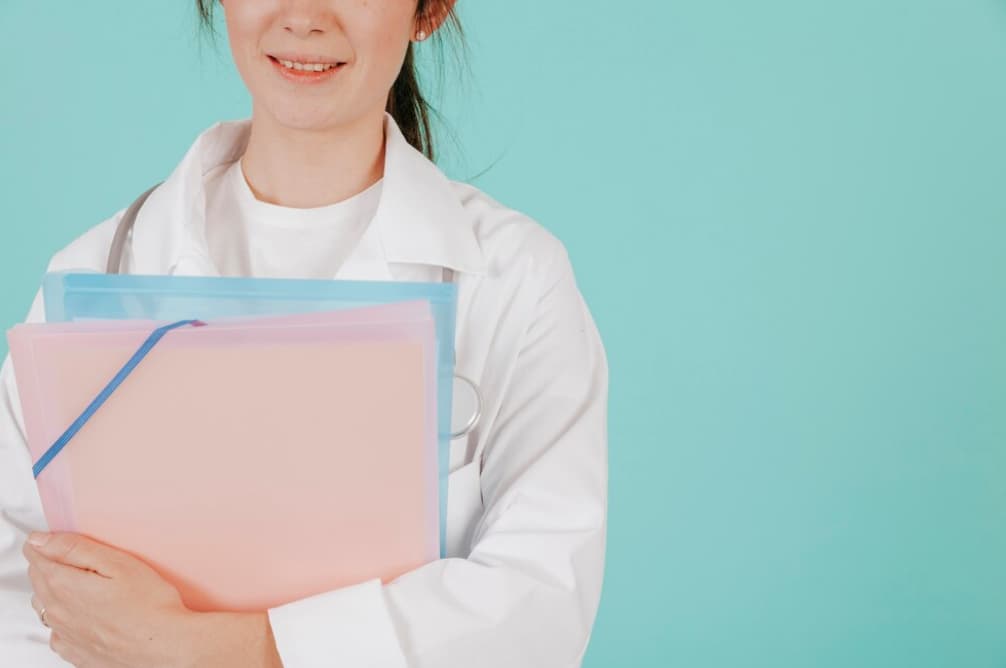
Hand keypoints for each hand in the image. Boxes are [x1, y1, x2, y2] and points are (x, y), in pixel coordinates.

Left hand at [23, 532, 282, 667]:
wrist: (172, 648)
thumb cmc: (153, 606)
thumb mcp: (117, 563)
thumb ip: (78, 548)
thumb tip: (45, 538)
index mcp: (66, 588)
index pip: (41, 557)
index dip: (51, 542)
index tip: (64, 535)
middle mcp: (61, 616)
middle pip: (43, 583)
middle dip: (55, 565)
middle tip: (80, 552)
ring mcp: (72, 638)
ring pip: (53, 608)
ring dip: (63, 591)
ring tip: (91, 579)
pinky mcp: (86, 654)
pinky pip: (67, 633)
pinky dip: (74, 619)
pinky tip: (96, 612)